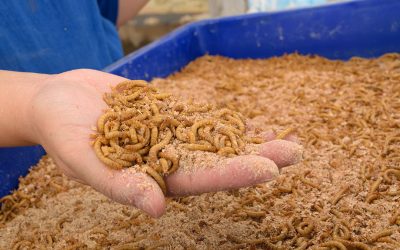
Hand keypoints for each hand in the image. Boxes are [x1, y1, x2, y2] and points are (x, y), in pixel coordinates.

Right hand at [29, 69, 301, 216]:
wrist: (58, 99)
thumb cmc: (62, 132)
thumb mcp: (84, 160)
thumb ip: (119, 184)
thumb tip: (156, 210)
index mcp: (151, 178)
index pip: (198, 181)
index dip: (232, 174)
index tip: (268, 169)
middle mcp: (167, 160)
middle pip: (218, 161)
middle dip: (256, 157)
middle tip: (295, 152)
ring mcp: (171, 136)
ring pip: (217, 139)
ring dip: (251, 138)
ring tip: (288, 136)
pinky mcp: (170, 114)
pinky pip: (203, 116)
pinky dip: (228, 117)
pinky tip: (254, 119)